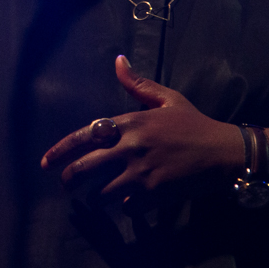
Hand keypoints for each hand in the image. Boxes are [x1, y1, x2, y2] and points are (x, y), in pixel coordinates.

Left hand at [41, 56, 241, 204]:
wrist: (222, 152)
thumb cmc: (194, 124)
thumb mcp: (167, 99)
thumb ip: (138, 84)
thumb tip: (118, 60)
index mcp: (130, 122)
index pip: (85, 136)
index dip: (61, 150)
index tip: (45, 163)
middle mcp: (130, 147)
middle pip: (84, 168)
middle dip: (69, 180)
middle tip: (66, 186)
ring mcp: (140, 172)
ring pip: (100, 193)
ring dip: (95, 198)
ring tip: (94, 198)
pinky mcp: (153, 194)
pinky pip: (125, 207)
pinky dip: (124, 207)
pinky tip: (130, 203)